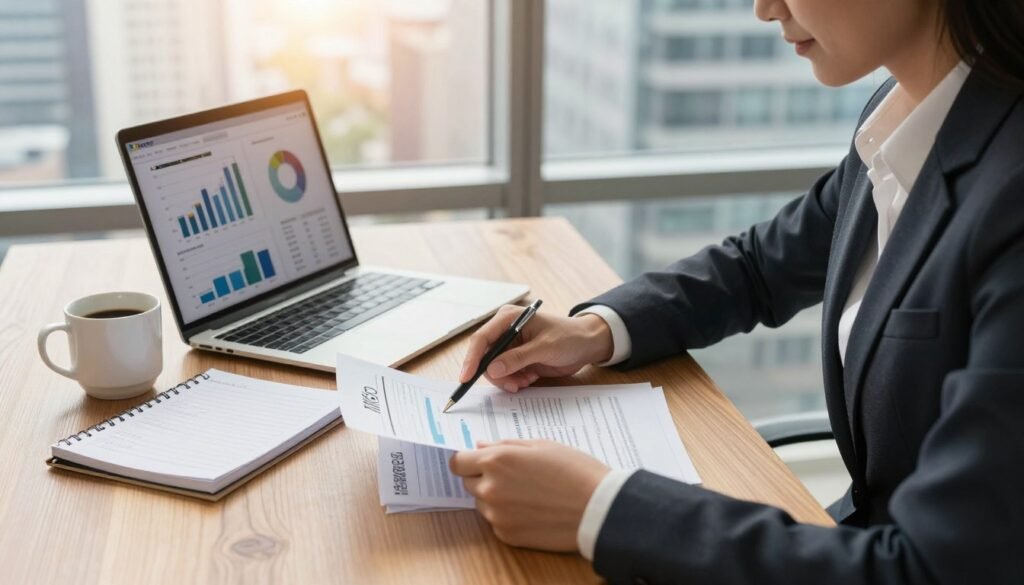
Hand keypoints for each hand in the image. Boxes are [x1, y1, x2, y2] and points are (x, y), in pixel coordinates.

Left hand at [449, 440, 609, 550]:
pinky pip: (496, 522)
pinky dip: (507, 515)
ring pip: (482, 503)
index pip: (457, 463)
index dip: (466, 461)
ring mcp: (497, 515)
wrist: (598, 508)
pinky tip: (532, 509)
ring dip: (495, 497)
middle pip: (468, 483)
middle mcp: (490, 488)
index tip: (476, 461)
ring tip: (527, 493)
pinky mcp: (507, 535)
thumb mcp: (541, 445)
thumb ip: (505, 445)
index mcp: (497, 461)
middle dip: (483, 477)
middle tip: (512, 475)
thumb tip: (480, 446)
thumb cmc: (574, 470)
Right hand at [460, 305, 613, 391]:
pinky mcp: (516, 359)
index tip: (466, 377)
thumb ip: (518, 358)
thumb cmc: (569, 337)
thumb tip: (492, 369)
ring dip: (507, 379)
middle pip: (485, 357)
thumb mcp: (545, 347)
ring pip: (494, 369)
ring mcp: (510, 346)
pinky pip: (505, 375)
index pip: (482, 338)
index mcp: (508, 318)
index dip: (472, 358)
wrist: (586, 345)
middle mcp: (505, 331)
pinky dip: (515, 381)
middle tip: (512, 385)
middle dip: (496, 374)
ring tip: (526, 380)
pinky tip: (530, 378)